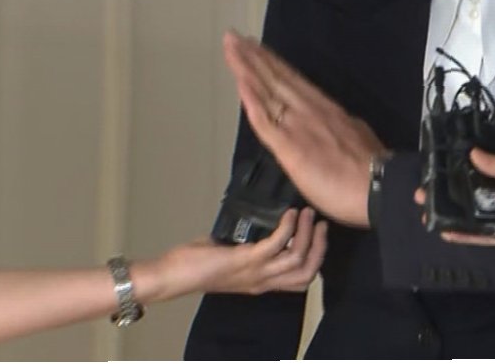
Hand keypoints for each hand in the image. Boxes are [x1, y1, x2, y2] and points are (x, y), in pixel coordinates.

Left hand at [139, 208, 326, 298]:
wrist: (173, 276)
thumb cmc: (195, 265)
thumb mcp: (230, 256)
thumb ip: (246, 245)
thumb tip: (254, 221)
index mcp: (261, 281)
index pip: (301, 279)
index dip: (316, 258)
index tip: (318, 235)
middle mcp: (263, 280)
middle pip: (307, 273)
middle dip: (319, 247)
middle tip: (321, 223)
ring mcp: (256, 272)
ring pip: (297, 259)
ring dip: (307, 233)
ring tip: (307, 213)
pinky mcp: (245, 259)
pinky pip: (277, 244)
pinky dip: (287, 227)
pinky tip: (288, 214)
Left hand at [222, 31, 385, 227]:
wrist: (377, 186)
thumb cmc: (368, 171)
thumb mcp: (354, 135)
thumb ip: (336, 127)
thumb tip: (330, 125)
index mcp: (323, 108)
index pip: (292, 80)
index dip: (273, 63)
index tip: (257, 47)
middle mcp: (308, 110)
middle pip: (275, 78)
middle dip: (253, 57)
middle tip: (234, 38)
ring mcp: (297, 125)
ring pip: (266, 91)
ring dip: (247, 68)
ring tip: (232, 48)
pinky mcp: (288, 145)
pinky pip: (264, 120)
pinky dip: (251, 99)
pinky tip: (240, 82)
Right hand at [435, 148, 494, 246]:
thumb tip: (472, 155)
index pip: (482, 174)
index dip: (459, 175)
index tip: (435, 173)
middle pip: (475, 198)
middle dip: (450, 197)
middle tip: (423, 196)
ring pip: (479, 219)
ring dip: (456, 218)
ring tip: (430, 215)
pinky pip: (492, 237)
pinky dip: (472, 236)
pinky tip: (452, 233)